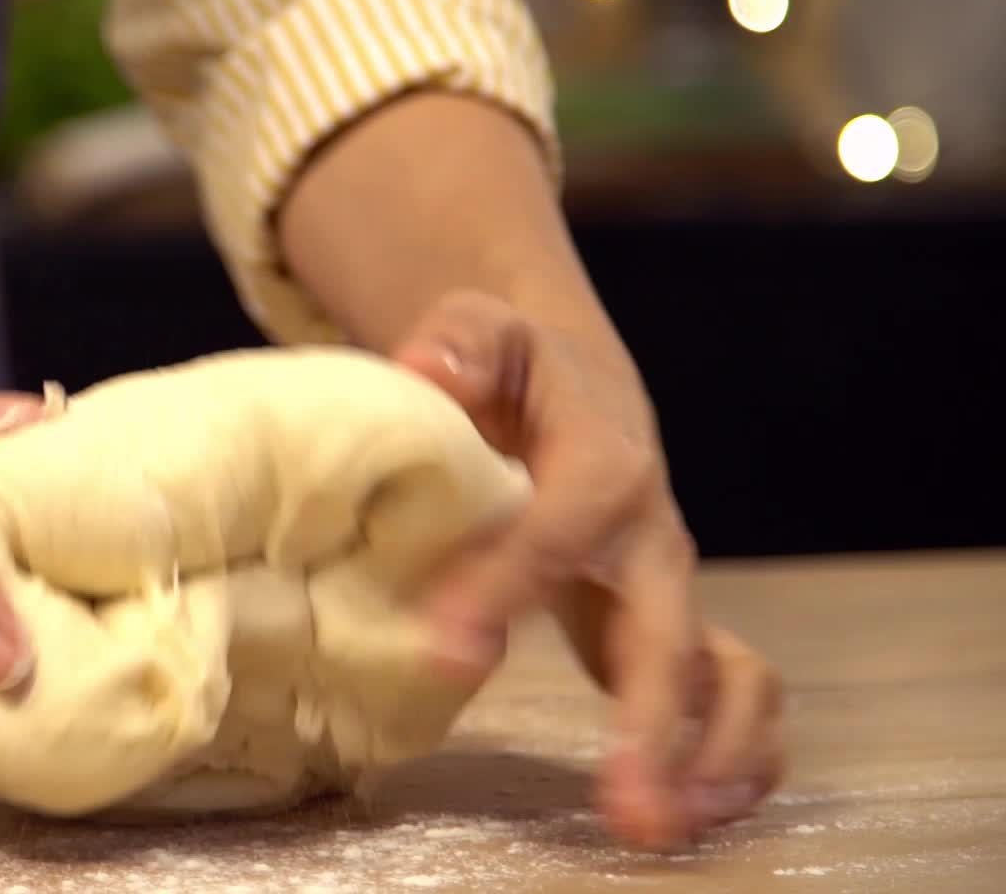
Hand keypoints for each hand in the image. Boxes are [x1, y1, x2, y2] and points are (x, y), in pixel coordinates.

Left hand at [392, 290, 784, 848]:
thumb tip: (428, 370)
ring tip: (659, 825)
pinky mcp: (665, 630)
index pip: (564, 525)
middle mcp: (653, 537)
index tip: (451, 646)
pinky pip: (728, 696)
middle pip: (669, 632)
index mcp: (604, 460)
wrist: (572, 385)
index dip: (511, 581)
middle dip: (652, 721)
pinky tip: (687, 809)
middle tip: (627, 804)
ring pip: (727, 678)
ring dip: (707, 756)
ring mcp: (668, 592)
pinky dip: (727, 754)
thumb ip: (460, 343)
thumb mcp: (482, 329)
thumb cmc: (514, 367)